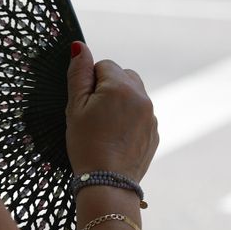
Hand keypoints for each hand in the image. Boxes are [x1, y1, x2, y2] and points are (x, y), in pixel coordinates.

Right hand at [65, 41, 158, 181]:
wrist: (107, 183)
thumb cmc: (86, 144)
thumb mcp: (75, 107)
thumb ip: (78, 74)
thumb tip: (79, 46)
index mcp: (121, 86)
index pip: (103, 65)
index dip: (89, 82)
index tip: (84, 104)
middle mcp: (142, 96)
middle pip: (123, 76)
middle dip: (108, 87)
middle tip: (93, 114)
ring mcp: (152, 115)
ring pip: (133, 95)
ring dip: (119, 102)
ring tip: (105, 127)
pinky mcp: (155, 132)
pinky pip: (141, 114)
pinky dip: (129, 119)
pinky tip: (115, 138)